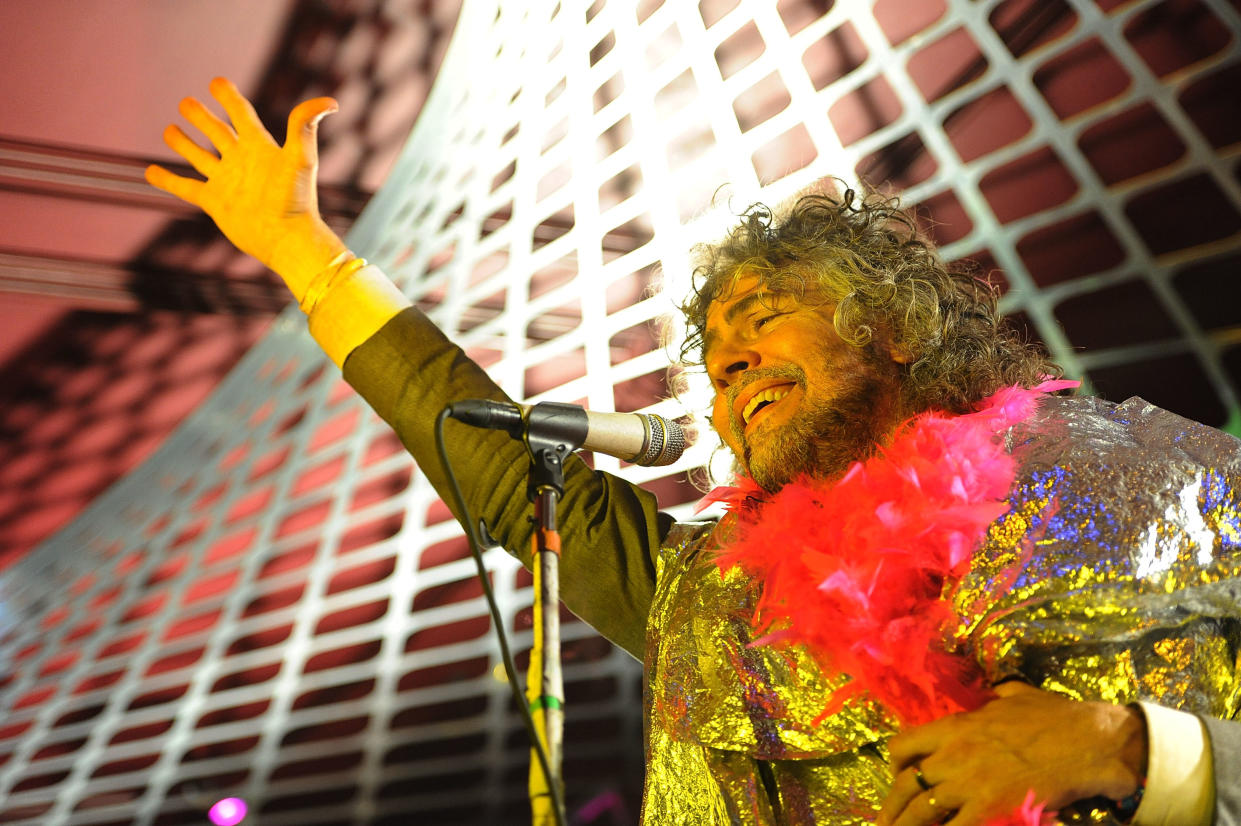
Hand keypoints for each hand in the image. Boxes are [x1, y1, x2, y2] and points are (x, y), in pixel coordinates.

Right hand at [145, 77, 346, 293]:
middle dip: (202, 117)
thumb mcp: (301, 157)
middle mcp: (242, 162)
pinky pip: (186, 187)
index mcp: (260, 147)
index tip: (217, 82)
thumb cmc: (296, 199)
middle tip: (185, 102)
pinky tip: (150, 171)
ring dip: (184, 143)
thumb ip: (305, 126)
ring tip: (169, 129)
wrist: (286, 239)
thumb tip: (329, 101)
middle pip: (217, 132)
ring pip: (200, 157)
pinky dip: (167, 179)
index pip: (242, 114)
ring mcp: (227, 182)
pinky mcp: (215, 202)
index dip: (229, 97)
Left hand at [877, 682, 1146, 825]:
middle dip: (893, 809)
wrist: (1090, 740)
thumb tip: (998, 691)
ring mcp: (969, 784)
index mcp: (955, 726)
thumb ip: (997, 697)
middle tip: (886, 823)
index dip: (897, 765)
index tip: (899, 777)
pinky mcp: (990, 809)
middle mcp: (953, 755)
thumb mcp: (1016, 696)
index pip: (905, 745)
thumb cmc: (1057, 717)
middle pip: (907, 786)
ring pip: (922, 813)